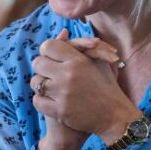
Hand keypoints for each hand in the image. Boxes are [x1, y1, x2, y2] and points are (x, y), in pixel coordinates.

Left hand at [32, 30, 117, 149]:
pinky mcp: (59, 111)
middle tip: (50, 75)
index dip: (48, 52)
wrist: (115, 116)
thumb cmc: (107, 86)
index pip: (48, 46)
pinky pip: (37, 101)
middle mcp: (68, 75)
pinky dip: (42, 101)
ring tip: (52, 89)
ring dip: (41, 85)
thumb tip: (62, 33)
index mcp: (78, 61)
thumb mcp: (98, 62)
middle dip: (42, 69)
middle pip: (38, 63)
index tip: (51, 59)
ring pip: (36, 82)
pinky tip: (51, 101)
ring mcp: (63, 94)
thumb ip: (79, 47)